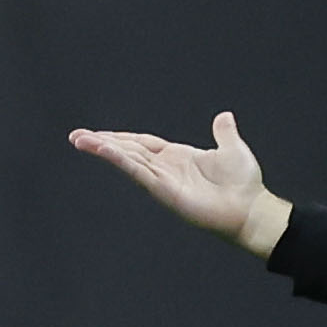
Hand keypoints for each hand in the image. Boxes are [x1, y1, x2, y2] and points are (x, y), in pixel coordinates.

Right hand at [68, 112, 291, 257]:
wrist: (251, 210)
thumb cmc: (244, 185)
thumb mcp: (233, 149)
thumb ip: (224, 133)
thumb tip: (224, 117)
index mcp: (177, 157)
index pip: (142, 143)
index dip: (121, 137)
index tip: (99, 134)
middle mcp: (166, 168)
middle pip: (128, 150)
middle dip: (102, 142)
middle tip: (76, 136)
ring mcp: (163, 179)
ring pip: (127, 159)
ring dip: (103, 149)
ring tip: (79, 140)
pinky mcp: (164, 190)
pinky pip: (138, 171)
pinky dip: (120, 160)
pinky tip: (104, 149)